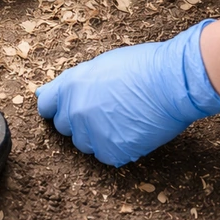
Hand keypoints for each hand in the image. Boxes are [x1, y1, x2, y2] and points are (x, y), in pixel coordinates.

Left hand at [35, 20, 219, 166]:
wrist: (175, 81)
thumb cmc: (146, 66)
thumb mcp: (104, 64)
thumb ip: (75, 82)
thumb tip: (45, 94)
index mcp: (72, 86)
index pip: (47, 106)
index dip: (59, 107)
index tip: (70, 108)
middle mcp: (76, 112)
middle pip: (66, 128)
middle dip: (82, 121)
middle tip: (108, 110)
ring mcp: (93, 134)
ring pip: (86, 144)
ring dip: (99, 136)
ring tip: (125, 119)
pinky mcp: (113, 152)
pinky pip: (107, 156)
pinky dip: (119, 147)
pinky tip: (134, 130)